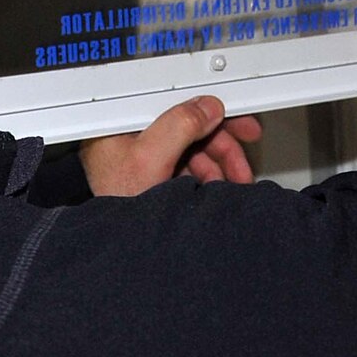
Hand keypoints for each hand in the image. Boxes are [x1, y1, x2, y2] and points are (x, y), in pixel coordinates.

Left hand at [79, 96, 263, 194]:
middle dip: (220, 146)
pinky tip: (214, 188)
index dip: (207, 109)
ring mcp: (142, 159)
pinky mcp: (153, 177)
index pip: (171, 102)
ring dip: (217, 165)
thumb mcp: (147, 160)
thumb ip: (178, 127)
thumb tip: (205, 108)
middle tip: (241, 160)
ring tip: (231, 182)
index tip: (234, 116)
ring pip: (192, 149)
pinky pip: (188, 166)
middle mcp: (130, 139)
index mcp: (119, 126)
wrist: (118, 255)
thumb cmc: (115, 209)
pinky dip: (206, 176)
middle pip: (187, 127)